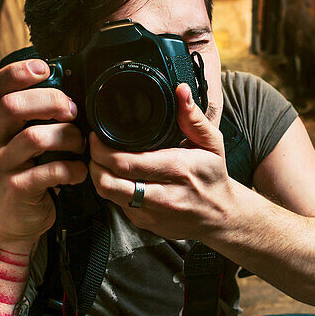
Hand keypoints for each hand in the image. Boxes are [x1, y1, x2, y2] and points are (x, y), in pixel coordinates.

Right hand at [0, 58, 86, 250]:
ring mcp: (2, 165)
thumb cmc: (29, 173)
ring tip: (79, 145)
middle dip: (49, 101)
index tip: (44, 68)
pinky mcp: (17, 188)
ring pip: (34, 137)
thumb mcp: (26, 141)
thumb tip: (70, 88)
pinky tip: (79, 172)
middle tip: (73, 111)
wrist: (16, 221)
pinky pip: (49, 171)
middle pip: (12, 106)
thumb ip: (38, 116)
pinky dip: (72, 169)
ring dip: (66, 136)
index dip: (16, 72)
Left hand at [88, 83, 232, 241]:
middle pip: (109, 182)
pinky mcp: (145, 224)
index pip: (126, 162)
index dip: (102, 148)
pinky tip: (118, 177)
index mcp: (177, 170)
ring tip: (101, 160)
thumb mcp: (212, 143)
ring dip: (98, 176)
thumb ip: (193, 117)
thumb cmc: (213, 177)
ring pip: (109, 196)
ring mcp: (152, 214)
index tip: (97, 135)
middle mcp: (163, 195)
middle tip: (94, 146)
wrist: (221, 217)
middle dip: (94, 161)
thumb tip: (181, 91)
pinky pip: (117, 205)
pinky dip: (112, 189)